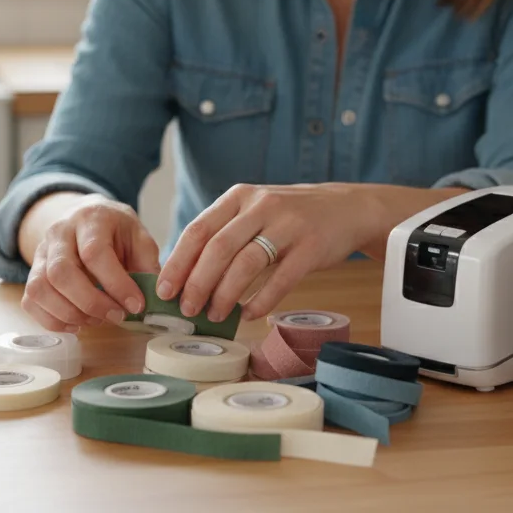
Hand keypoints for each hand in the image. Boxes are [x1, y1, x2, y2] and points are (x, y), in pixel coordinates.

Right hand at [21, 194, 160, 331]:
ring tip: (97, 321)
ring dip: (69, 313)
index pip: (94, 253)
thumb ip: (147, 265)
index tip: (136, 305)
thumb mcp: (139, 238)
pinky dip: (52, 320)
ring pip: (40, 288)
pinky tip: (77, 323)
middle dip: (91, 302)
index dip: (115, 284)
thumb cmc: (116, 232)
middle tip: (117, 316)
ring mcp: (40, 252)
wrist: (85, 217)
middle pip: (61, 272)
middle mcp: (59, 232)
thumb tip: (156, 298)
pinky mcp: (32, 272)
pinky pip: (30, 301)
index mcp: (91, 219)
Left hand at [154, 183, 381, 322]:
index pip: (199, 229)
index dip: (178, 262)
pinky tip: (248, 314)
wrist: (348, 208)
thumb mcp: (255, 210)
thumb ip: (225, 233)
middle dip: (197, 283)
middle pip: (218, 248)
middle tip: (186, 310)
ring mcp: (288, 225)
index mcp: (239, 196)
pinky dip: (260, 301)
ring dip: (225, 295)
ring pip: (246, 264)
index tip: (164, 290)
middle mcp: (261, 206)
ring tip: (214, 315)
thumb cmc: (292, 216)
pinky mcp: (312, 247)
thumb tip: (184, 274)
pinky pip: (280, 279)